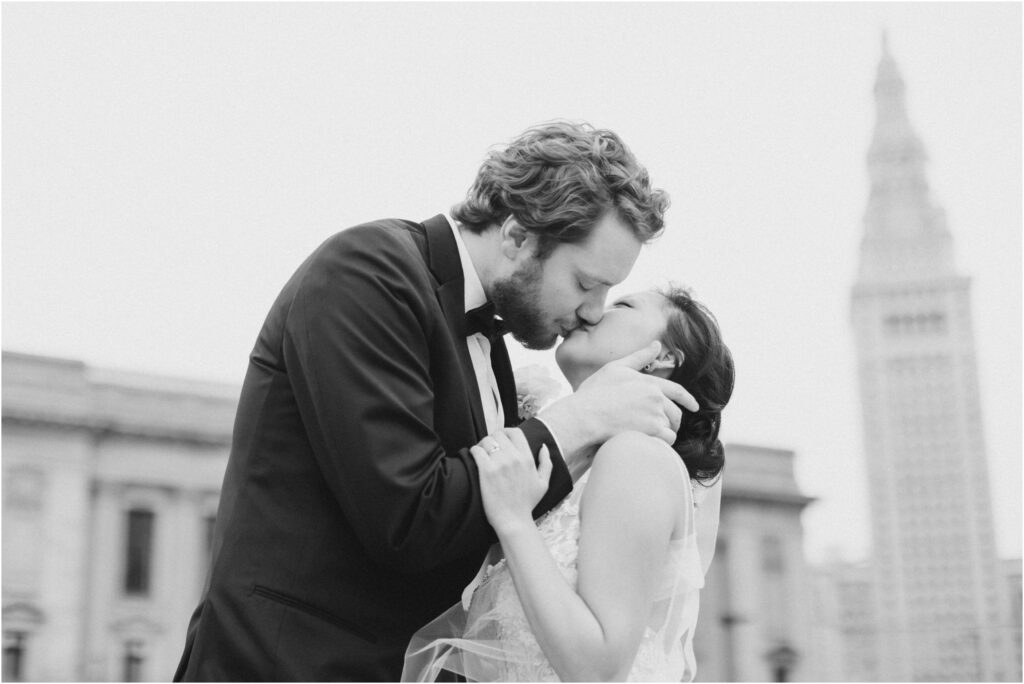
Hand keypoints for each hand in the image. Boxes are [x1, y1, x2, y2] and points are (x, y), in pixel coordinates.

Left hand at [470, 431, 552, 534]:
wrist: (514, 520)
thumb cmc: (527, 504)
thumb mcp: (543, 483)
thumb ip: (546, 463)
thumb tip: (543, 447)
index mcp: (527, 458)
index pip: (515, 432)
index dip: (505, 432)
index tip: (500, 439)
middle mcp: (514, 458)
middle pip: (498, 435)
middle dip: (492, 439)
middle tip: (488, 448)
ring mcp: (500, 463)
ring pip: (486, 441)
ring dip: (482, 445)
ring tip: (480, 453)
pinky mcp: (486, 471)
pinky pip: (476, 451)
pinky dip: (473, 452)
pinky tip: (474, 459)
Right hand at [541, 341, 697, 450]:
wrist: (585, 416)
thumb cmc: (595, 393)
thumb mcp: (615, 368)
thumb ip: (639, 357)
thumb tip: (657, 344)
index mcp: (649, 382)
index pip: (677, 391)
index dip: (688, 399)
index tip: (695, 407)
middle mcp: (656, 397)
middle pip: (675, 414)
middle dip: (671, 422)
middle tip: (658, 429)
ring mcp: (655, 414)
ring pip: (670, 428)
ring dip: (662, 433)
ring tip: (645, 436)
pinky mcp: (652, 431)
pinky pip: (666, 441)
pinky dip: (659, 444)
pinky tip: (647, 443)